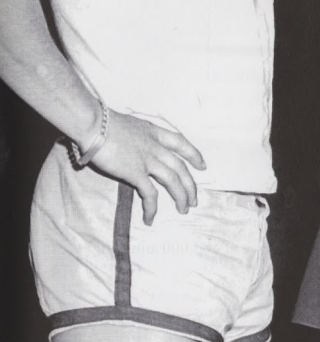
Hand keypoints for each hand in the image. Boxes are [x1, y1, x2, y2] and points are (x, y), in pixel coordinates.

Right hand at [90, 110, 205, 224]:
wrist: (94, 124)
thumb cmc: (102, 123)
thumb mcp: (128, 126)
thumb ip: (135, 137)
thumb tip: (131, 146)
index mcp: (154, 132)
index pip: (181, 143)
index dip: (194, 155)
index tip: (202, 165)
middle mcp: (155, 146)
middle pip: (181, 167)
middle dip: (190, 184)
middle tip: (195, 199)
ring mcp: (147, 159)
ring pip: (173, 180)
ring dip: (180, 196)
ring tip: (184, 209)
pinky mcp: (135, 172)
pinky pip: (149, 193)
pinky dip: (152, 207)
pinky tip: (150, 218)